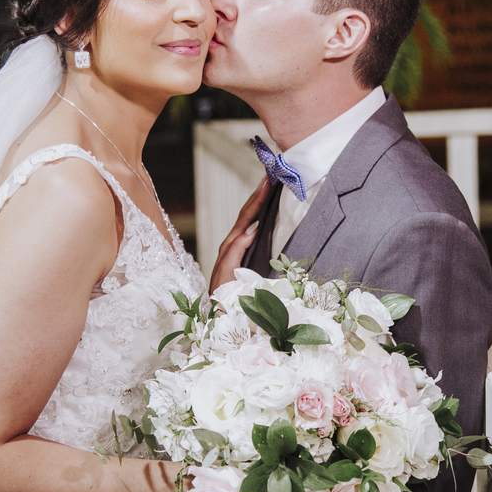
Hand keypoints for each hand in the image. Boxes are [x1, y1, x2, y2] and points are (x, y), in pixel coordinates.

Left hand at [209, 177, 270, 291]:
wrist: (222, 315)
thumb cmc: (226, 299)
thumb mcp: (228, 274)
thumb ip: (235, 252)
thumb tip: (249, 231)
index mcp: (230, 248)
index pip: (246, 218)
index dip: (257, 200)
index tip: (267, 183)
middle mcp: (231, 245)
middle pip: (245, 214)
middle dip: (257, 195)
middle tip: (269, 177)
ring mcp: (235, 249)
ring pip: (247, 221)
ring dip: (257, 203)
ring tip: (268, 188)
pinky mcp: (240, 255)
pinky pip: (248, 230)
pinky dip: (256, 217)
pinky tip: (264, 212)